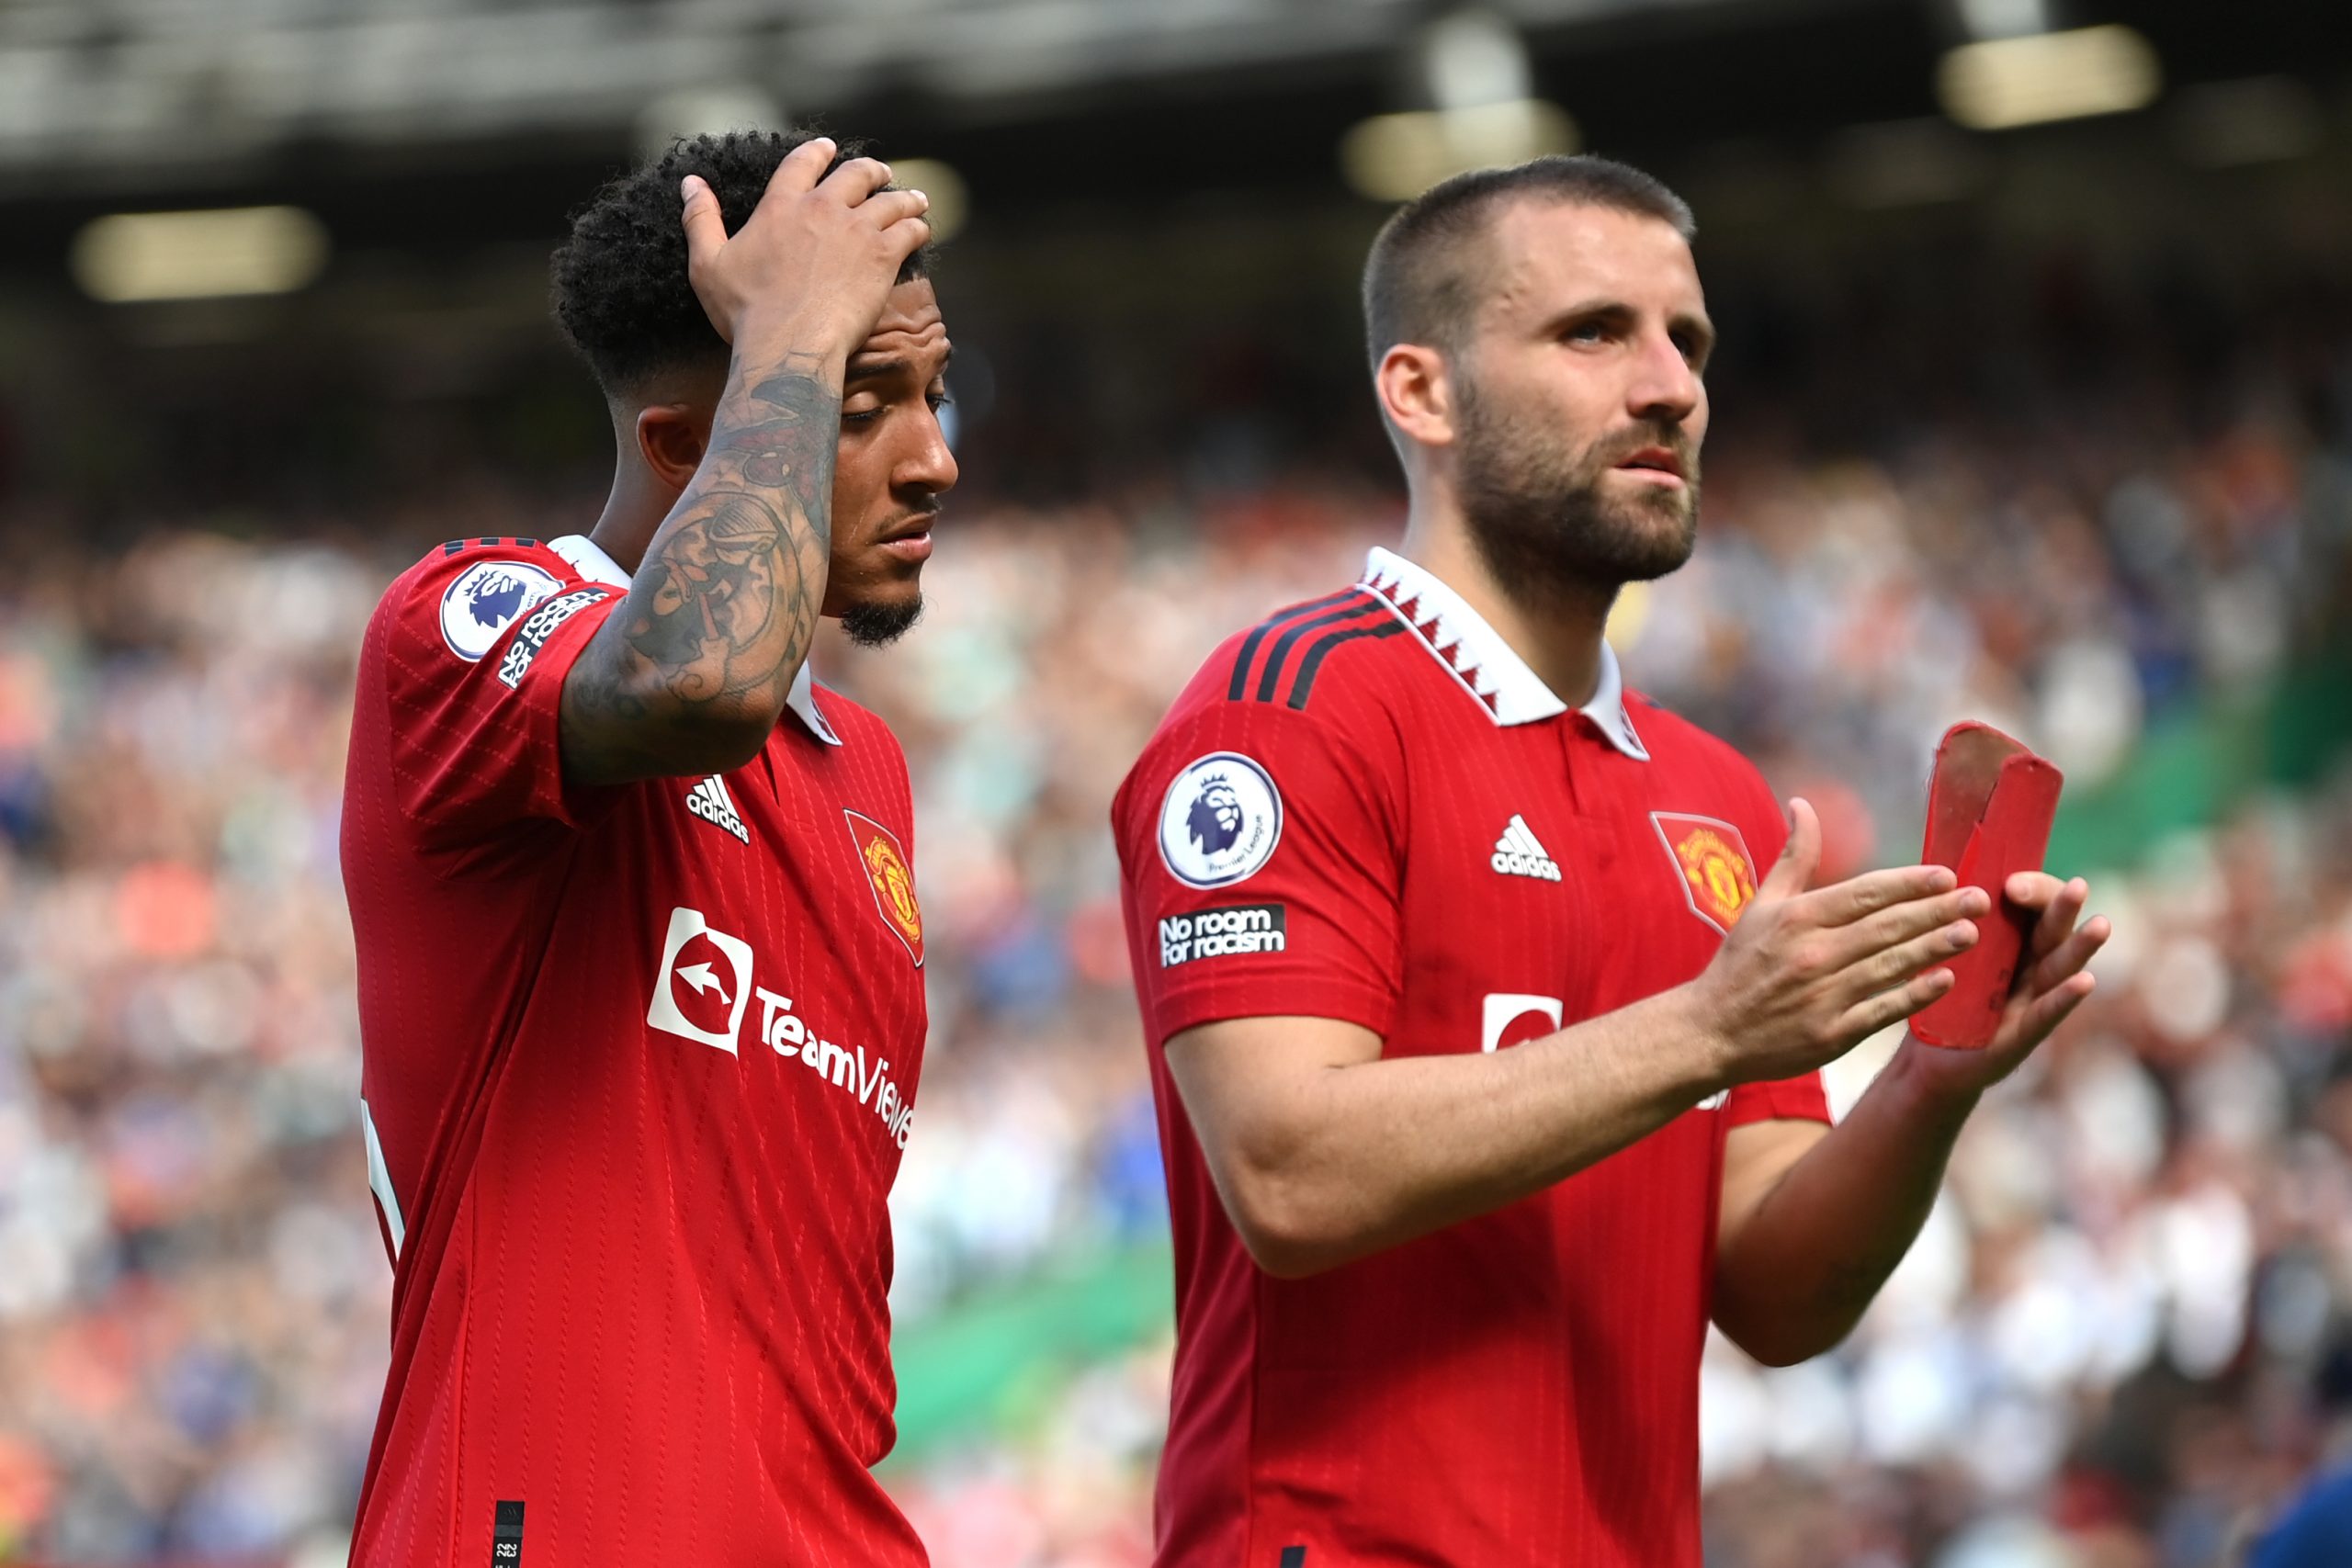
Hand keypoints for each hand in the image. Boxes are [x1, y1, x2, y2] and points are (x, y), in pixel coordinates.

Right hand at [678, 137, 931, 362]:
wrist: (789, 344)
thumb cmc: (745, 313)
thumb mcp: (708, 264)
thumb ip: (700, 219)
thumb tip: (690, 183)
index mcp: (781, 205)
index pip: (802, 163)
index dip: (818, 152)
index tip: (829, 148)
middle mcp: (822, 207)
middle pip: (855, 174)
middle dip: (870, 170)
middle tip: (881, 173)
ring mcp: (856, 229)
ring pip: (890, 200)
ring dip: (904, 196)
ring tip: (915, 198)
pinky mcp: (883, 256)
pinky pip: (910, 231)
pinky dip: (919, 227)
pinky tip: (923, 230)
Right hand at [1681, 798, 1989, 1088]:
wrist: (1710, 1033)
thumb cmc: (1738, 965)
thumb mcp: (1760, 905)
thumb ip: (1792, 857)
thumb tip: (1802, 804)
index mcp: (1796, 918)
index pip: (1863, 894)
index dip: (1907, 884)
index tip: (1946, 875)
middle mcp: (1812, 954)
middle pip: (1885, 927)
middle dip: (1936, 911)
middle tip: (1979, 898)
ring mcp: (1823, 996)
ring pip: (1890, 966)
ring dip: (1934, 948)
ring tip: (1972, 932)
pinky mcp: (1832, 1034)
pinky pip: (1882, 1010)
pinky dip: (1914, 995)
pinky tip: (1946, 981)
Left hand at [1896, 872, 2109, 1097]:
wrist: (1929, 1059)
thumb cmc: (1941, 997)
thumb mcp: (1945, 953)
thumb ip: (1952, 920)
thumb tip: (1940, 866)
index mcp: (2012, 941)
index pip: (2032, 906)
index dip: (2031, 891)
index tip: (2011, 883)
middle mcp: (2030, 967)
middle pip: (2052, 931)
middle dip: (2063, 908)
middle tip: (2078, 885)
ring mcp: (2031, 1000)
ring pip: (2060, 968)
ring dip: (2081, 947)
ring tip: (2102, 924)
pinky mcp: (2024, 1035)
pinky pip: (2047, 1013)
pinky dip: (2065, 998)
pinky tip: (2086, 982)